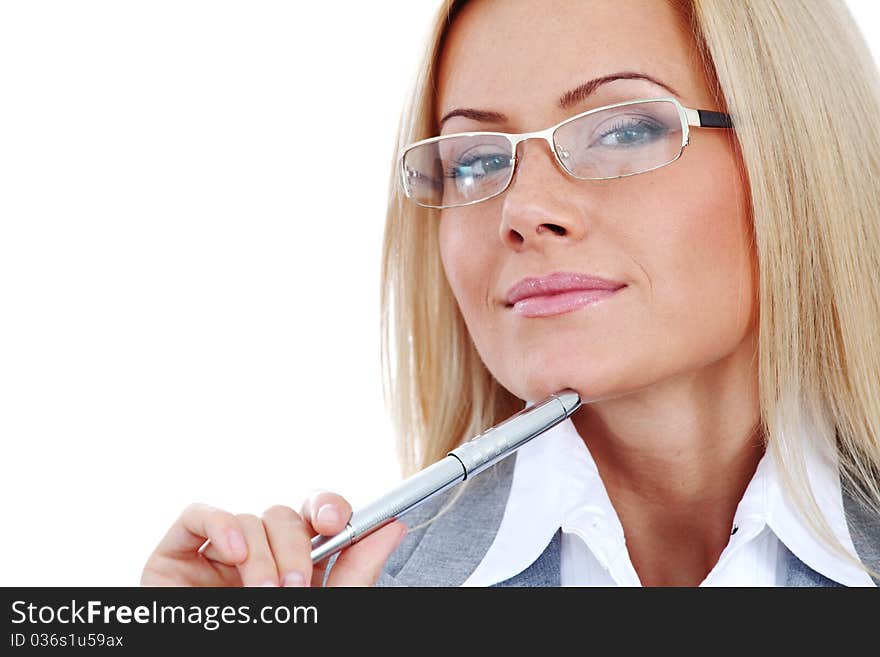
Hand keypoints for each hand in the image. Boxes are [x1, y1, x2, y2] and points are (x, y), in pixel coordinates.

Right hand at [140, 491, 406, 585]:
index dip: (327, 507)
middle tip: (295, 587)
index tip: (334, 523)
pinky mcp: (176, 557)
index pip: (315, 517)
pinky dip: (219, 523)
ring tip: (262, 595)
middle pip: (284, 516)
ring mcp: (218, 557)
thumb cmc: (272, 652)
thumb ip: (358, 570)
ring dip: (260, 554)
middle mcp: (260, 558)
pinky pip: (196, 515)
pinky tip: (232, 554)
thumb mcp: (326, 611)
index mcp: (297, 569)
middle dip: (294, 544)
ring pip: (248, 519)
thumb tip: (393, 524)